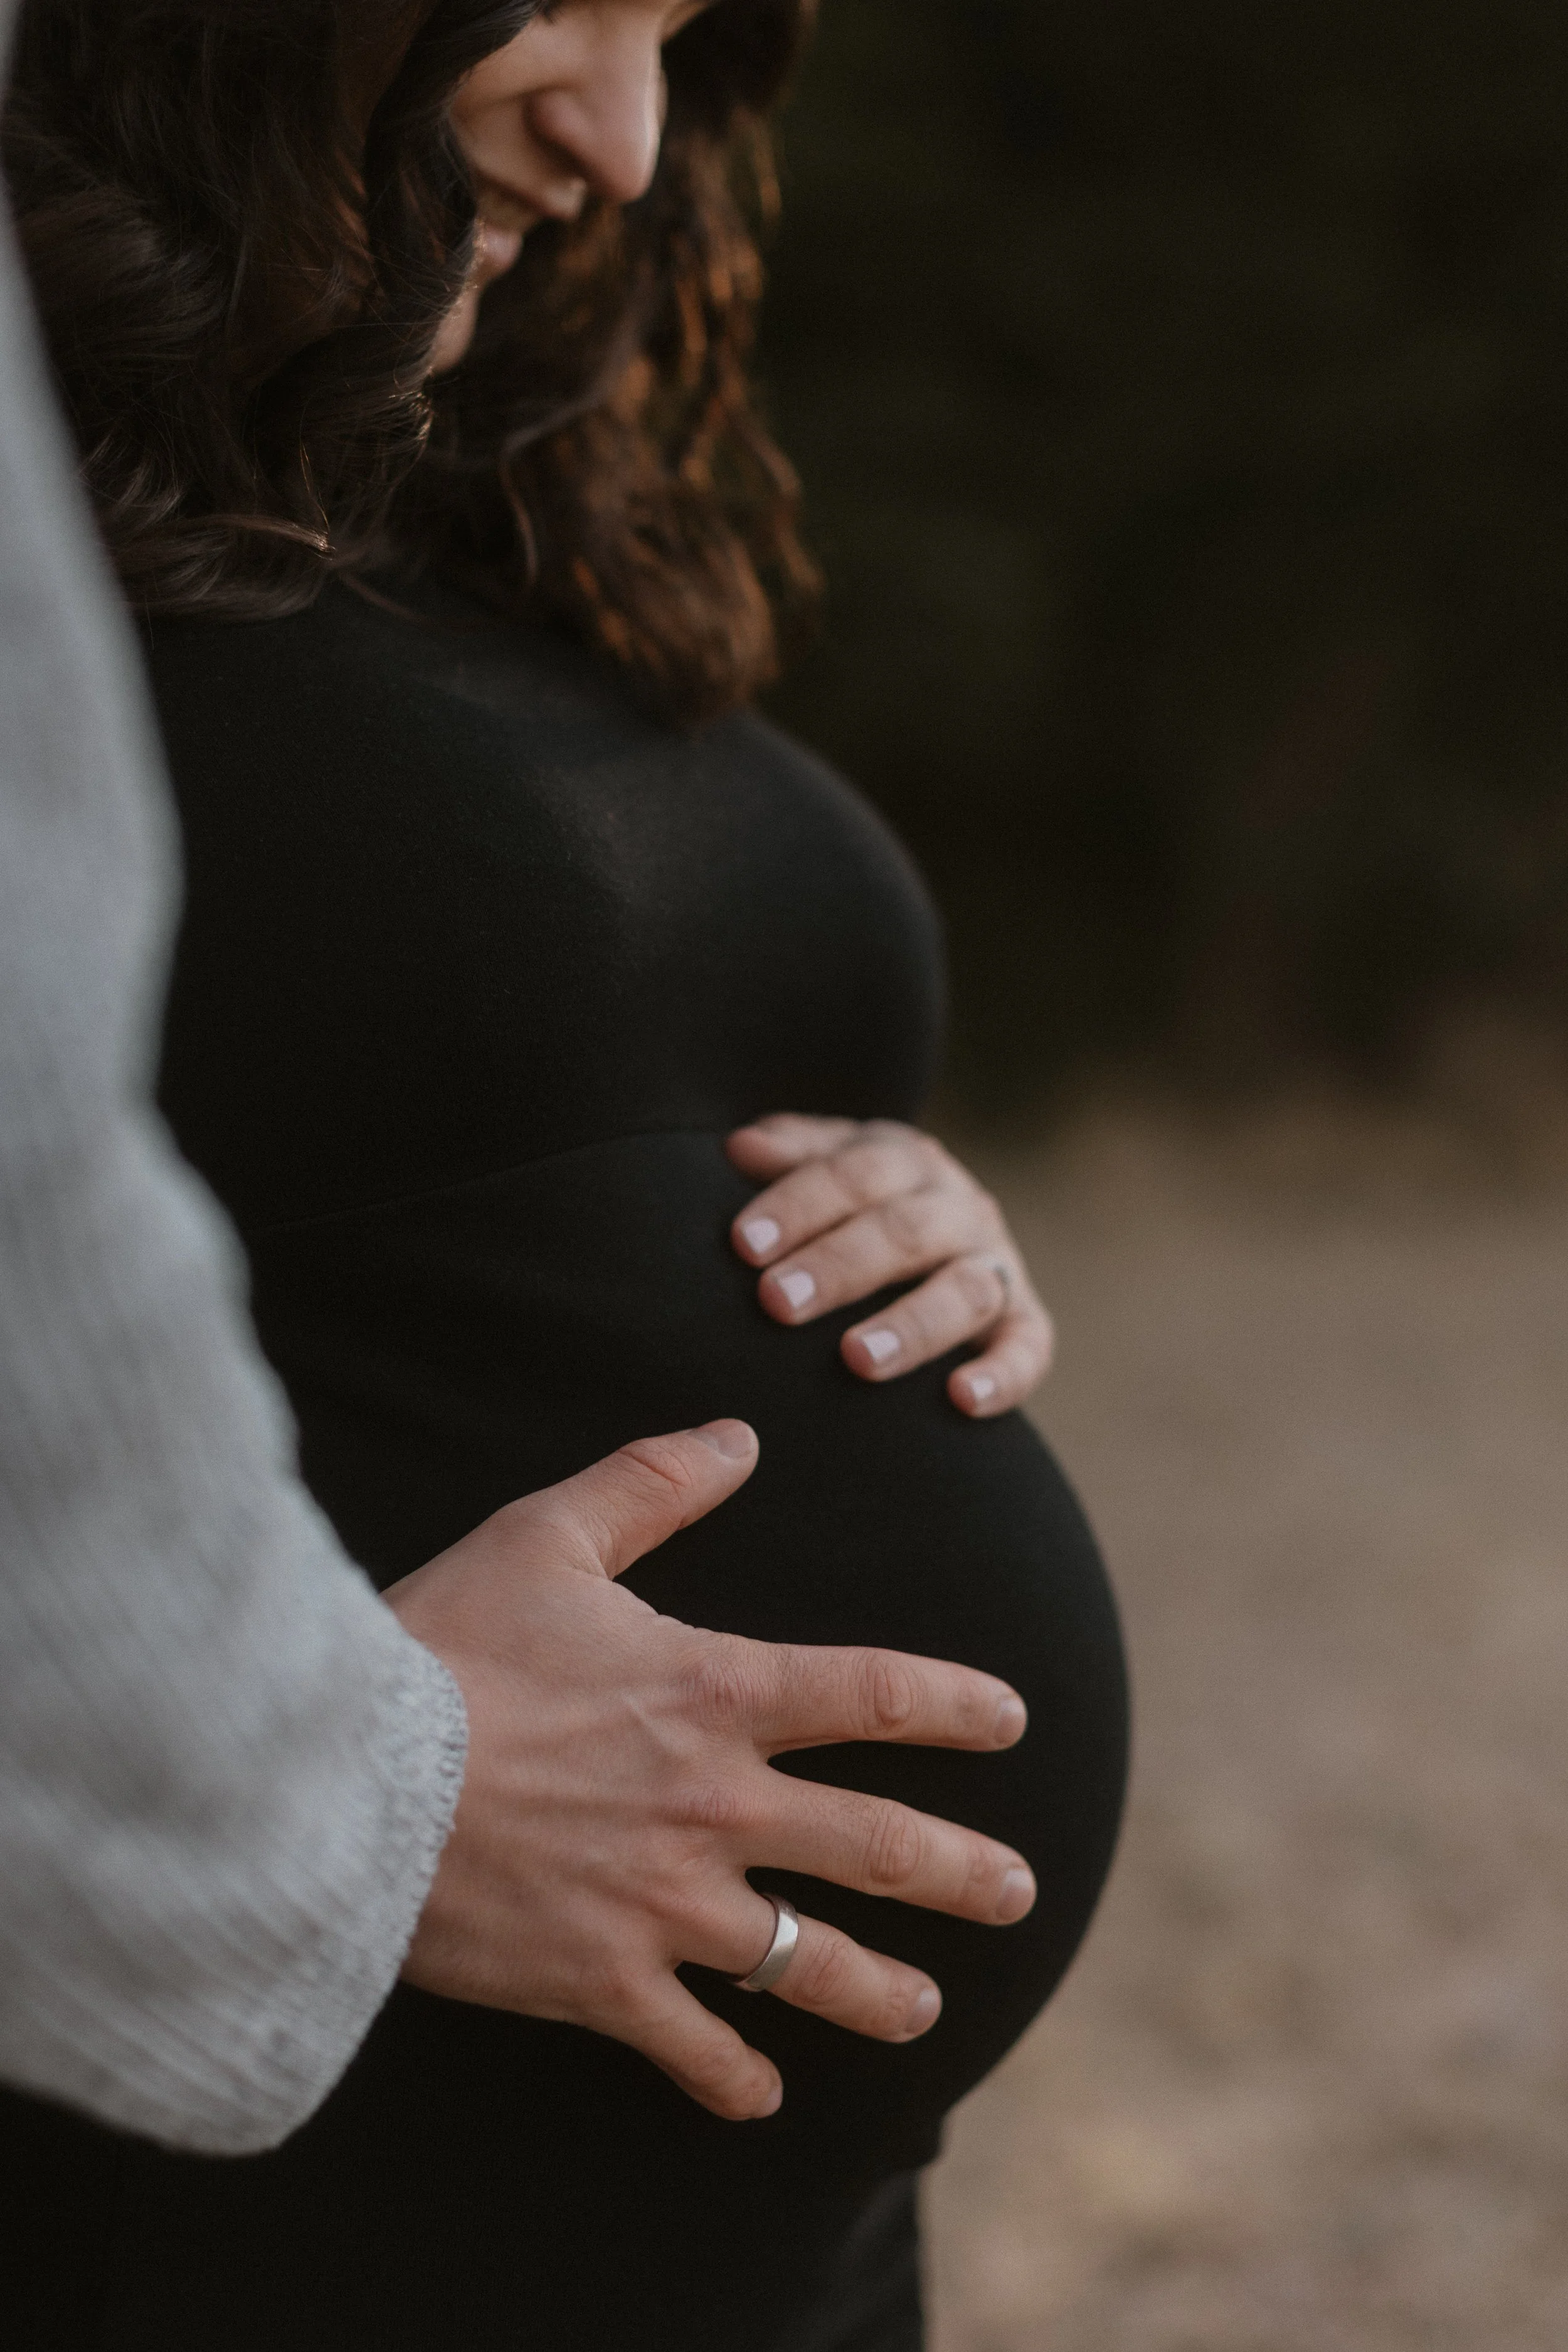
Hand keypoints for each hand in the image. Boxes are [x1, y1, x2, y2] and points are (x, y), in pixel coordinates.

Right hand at [388, 1423, 1033, 2122]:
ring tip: (927, 2013)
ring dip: (882, 1993)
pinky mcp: (601, 1980)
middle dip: (963, 1874)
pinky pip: (694, 2048)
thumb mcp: (551, 1534)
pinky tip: (762, 2097)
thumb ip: (655, 1483)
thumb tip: (740, 1436)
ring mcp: (666, 1904)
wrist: (344, 1777)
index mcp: (717, 1693)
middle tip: (1020, 1894)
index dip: (958, 1705)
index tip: (1014, 1719)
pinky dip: (733, 2078)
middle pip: (880, 1845)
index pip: (877, 1695)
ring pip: (810, 1963)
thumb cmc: (445, 1644)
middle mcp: (716, 1805)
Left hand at [727, 1115, 1054, 1416]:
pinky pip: (1027, 1347)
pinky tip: (961, 1399)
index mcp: (907, 1161)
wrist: (943, 1232)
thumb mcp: (829, 1163)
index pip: (854, 1174)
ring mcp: (998, 1264)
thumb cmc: (861, 1202)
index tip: (745, 1244)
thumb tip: (741, 1149)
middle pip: (905, 1230)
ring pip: (966, 1289)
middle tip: (778, 1302)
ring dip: (912, 1325)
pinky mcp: (1025, 1320)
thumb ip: (791, 1154)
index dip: (799, 1205)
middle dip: (840, 1266)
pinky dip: (1003, 1375)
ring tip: (858, 1359)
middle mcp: (960, 1207)